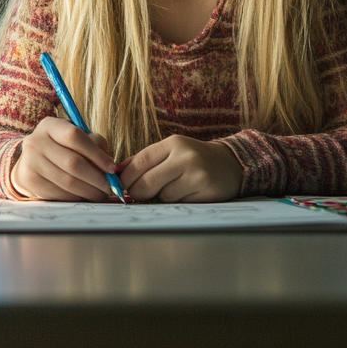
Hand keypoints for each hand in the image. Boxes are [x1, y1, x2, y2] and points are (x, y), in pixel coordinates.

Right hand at [10, 116, 120, 201]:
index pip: (75, 136)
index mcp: (50, 125)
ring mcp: (30, 161)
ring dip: (88, 191)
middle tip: (110, 187)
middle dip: (96, 178)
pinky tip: (83, 196)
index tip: (112, 168)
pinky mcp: (29, 180)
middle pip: (72, 162)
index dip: (96, 154)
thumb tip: (110, 168)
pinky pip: (58, 193)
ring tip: (100, 194)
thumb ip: (95, 146)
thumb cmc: (63, 147)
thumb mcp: (77, 138)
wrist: (32, 160)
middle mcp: (35, 141)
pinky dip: (75, 197)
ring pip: (66, 181)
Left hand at [119, 135, 243, 201]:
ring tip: (174, 189)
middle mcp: (185, 156)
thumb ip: (144, 160)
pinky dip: (178, 203)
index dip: (125, 177)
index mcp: (173, 143)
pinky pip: (180, 204)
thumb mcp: (170, 151)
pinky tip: (187, 194)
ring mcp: (197, 174)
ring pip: (163, 196)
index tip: (120, 186)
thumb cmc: (193, 158)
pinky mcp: (207, 191)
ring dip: (162, 197)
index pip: (140, 161)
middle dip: (137, 193)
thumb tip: (116, 172)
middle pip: (148, 182)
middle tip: (137, 196)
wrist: (230, 164)